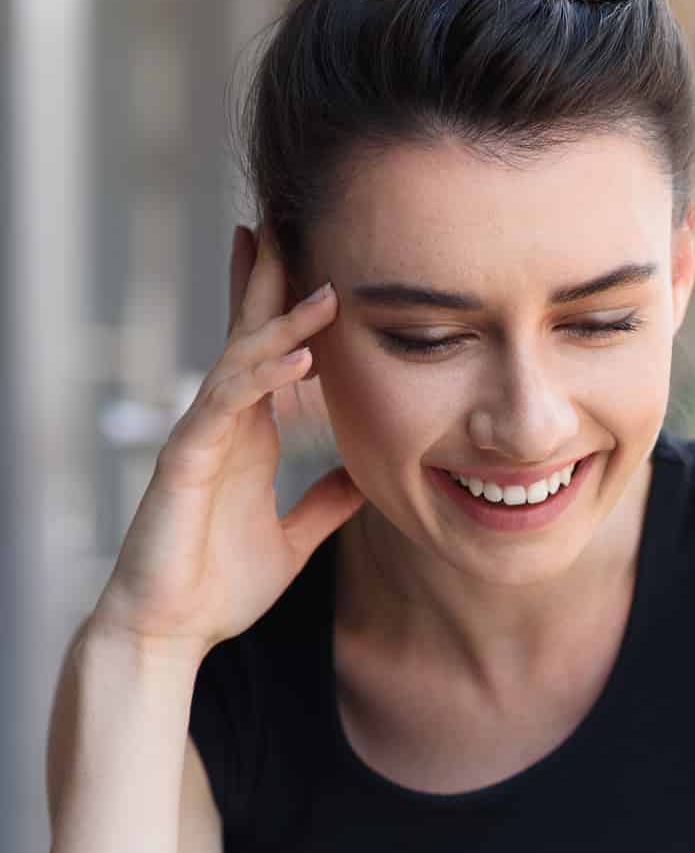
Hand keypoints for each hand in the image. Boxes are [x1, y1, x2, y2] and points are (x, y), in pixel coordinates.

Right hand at [92, 225, 364, 658]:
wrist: (170, 630)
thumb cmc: (219, 585)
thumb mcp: (295, 537)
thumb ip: (327, 501)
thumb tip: (365, 475)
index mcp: (248, 435)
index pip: (267, 354)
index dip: (284, 307)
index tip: (312, 259)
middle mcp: (223, 425)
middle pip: (246, 337)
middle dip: (265, 281)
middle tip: (283, 222)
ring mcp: (202, 438)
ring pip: (240, 362)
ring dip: (281, 324)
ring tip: (325, 292)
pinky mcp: (187, 462)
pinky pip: (226, 407)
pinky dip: (262, 378)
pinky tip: (297, 357)